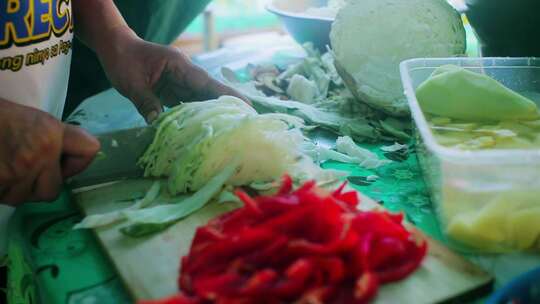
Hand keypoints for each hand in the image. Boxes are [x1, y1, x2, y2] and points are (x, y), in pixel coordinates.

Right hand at [0, 99, 99, 204]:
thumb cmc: (1, 118)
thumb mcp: (36, 120)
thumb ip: (60, 139)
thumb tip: (82, 157)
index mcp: (51, 133)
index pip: (89, 150)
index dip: (75, 162)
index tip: (62, 162)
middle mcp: (40, 154)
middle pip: (52, 191)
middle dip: (39, 185)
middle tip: (24, 170)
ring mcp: (16, 173)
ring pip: (24, 198)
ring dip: (15, 189)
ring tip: (4, 168)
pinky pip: (4, 199)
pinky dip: (0, 190)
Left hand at [96, 27, 247, 122]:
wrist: (115, 48)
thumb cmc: (123, 60)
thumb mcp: (132, 83)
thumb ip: (147, 102)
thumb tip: (158, 124)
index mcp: (180, 66)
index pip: (208, 84)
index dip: (228, 96)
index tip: (247, 107)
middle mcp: (184, 74)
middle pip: (209, 94)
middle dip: (224, 109)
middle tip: (242, 128)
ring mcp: (179, 82)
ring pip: (200, 101)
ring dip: (210, 116)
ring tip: (225, 134)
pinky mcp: (172, 90)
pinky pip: (186, 105)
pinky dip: (192, 118)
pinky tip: (199, 132)